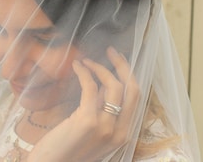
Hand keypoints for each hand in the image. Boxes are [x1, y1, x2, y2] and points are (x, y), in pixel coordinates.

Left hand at [27, 47, 140, 161]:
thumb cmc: (68, 150)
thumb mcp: (92, 131)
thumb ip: (101, 110)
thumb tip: (102, 85)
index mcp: (123, 134)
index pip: (135, 97)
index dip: (129, 75)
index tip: (119, 60)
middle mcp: (119, 131)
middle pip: (131, 89)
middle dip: (123, 65)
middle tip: (111, 51)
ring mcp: (105, 127)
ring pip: (114, 86)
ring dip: (100, 67)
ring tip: (87, 61)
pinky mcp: (87, 121)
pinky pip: (90, 87)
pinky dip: (84, 72)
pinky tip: (77, 66)